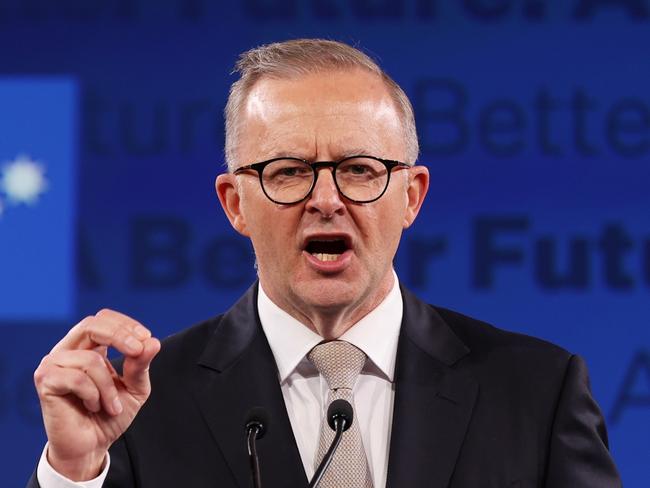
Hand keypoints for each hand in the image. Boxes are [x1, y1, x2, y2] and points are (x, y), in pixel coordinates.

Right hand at [33, 309, 160, 480]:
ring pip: (90, 359)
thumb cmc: (111, 415)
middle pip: (91, 324)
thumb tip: (153, 342)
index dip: (126, 324)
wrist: (92, 446)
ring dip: (109, 386)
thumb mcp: (135, 388)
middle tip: (137, 351)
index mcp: (89, 346)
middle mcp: (68, 350)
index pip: (104, 319)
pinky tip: (92, 407)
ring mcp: (53, 364)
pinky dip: (93, 395)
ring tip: (112, 405)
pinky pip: (77, 378)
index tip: (145, 339)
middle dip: (119, 335)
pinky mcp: (45, 381)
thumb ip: (141, 365)